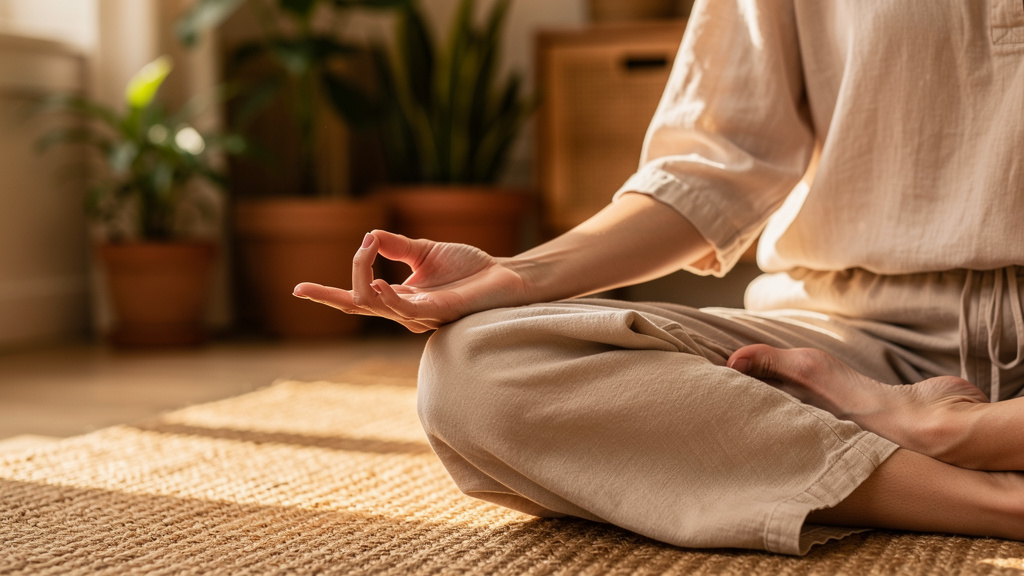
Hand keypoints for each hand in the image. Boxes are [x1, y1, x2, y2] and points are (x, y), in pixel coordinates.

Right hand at [293, 230, 528, 332]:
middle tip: (347, 258)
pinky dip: (386, 297)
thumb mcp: (424, 251)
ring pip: (375, 306)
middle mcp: (405, 311)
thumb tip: (368, 234)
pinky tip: (376, 283)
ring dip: (363, 280)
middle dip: (333, 293)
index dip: (326, 295)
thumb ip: (396, 245)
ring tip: (365, 254)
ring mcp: (420, 316)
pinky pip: (404, 310)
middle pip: (357, 304)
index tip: (297, 289)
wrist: (504, 275)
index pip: (355, 298)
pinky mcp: (438, 315)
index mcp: (399, 298)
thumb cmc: (469, 267)